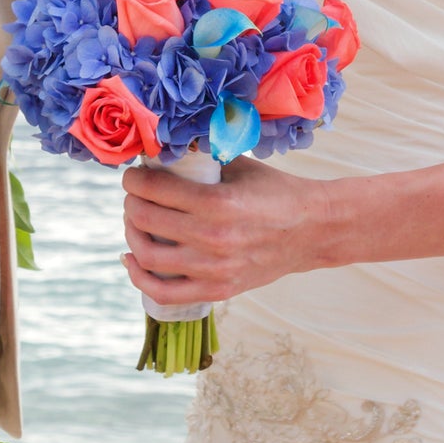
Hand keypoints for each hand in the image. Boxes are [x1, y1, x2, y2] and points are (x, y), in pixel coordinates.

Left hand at [121, 155, 330, 307]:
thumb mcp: (240, 166)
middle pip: (145, 220)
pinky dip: (139, 277)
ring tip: (134, 222)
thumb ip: (203, 159)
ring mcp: (214, 269)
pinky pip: (164, 293)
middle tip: (134, 195)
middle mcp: (213, 238)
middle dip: (131, 203)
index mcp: (218, 202)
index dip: (134, 180)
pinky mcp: (217, 290)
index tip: (132, 176)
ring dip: (131, 235)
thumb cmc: (276, 193)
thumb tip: (163, 149)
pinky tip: (132, 260)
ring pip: (148, 257)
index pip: (154, 189)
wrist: (313, 230)